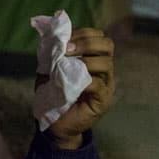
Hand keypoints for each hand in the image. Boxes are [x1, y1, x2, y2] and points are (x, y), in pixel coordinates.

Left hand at [45, 28, 116, 149]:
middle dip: (86, 43)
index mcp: (94, 59)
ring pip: (106, 63)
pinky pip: (98, 85)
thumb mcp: (51, 70)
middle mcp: (104, 70)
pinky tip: (71, 83)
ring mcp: (106, 85)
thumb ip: (54, 54)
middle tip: (68, 49)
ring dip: (85, 61)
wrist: (55, 124)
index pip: (98, 37)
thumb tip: (52, 37)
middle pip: (108, 45)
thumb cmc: (54, 96)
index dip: (82, 34)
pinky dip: (84, 80)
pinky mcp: (103, 100)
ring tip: (68, 65)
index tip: (65, 40)